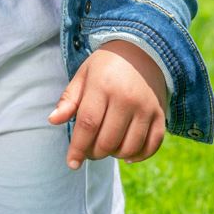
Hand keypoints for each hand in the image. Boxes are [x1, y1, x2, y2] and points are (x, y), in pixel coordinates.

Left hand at [47, 40, 167, 168]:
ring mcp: (146, 107)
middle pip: (107, 140)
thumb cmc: (106, 66)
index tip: (71, 163)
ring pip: (129, 147)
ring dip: (114, 155)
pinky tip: (127, 154)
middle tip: (89, 150)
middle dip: (94, 153)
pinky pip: (151, 145)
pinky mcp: (160, 114)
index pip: (88, 124)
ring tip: (106, 147)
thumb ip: (69, 99)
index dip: (78, 148)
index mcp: (103, 86)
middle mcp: (126, 98)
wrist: (142, 50)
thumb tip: (53, 120)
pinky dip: (138, 156)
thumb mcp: (83, 75)